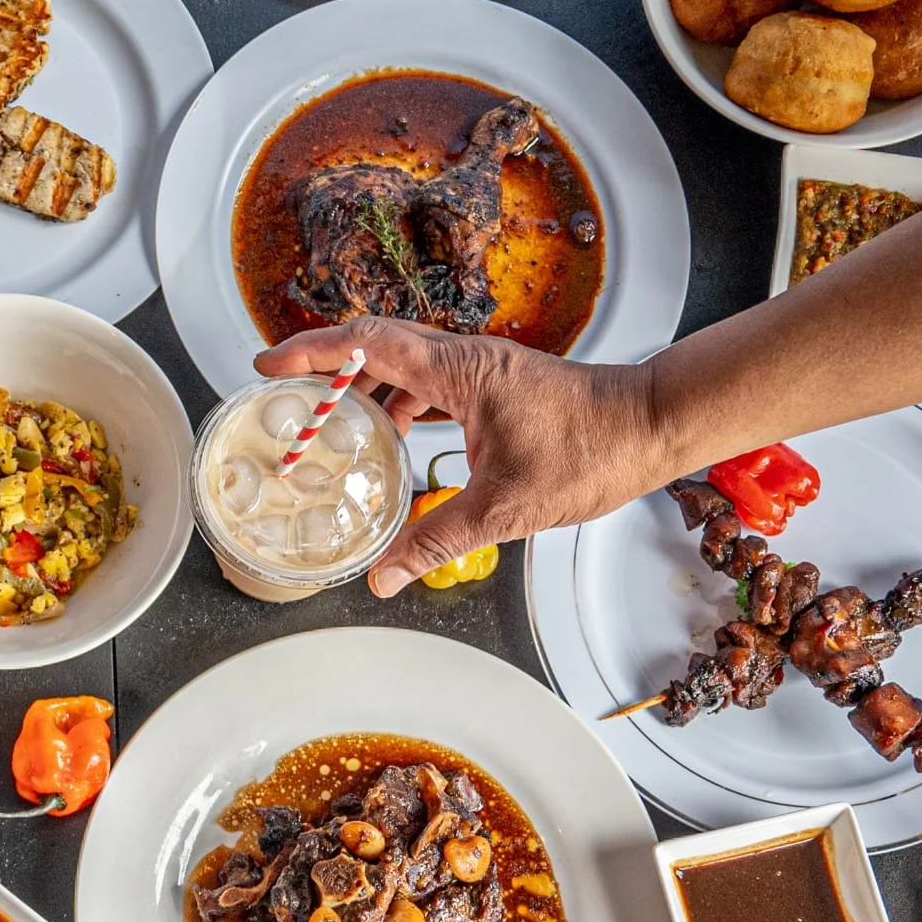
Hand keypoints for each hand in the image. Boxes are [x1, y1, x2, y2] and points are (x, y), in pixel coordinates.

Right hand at [254, 318, 667, 597]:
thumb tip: (385, 575)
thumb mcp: (505, 508)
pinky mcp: (497, 385)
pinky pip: (430, 382)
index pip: (367, 345)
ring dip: (363, 387)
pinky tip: (395, 436)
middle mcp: (466, 360)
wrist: (654, 426)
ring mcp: (483, 370)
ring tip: (331, 423)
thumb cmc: (593, 451)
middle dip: (324, 367)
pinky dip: (400, 401)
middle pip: (375, 346)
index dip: (310, 352)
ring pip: (403, 364)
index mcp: (459, 372)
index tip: (267, 364)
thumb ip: (437, 539)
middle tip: (284, 393)